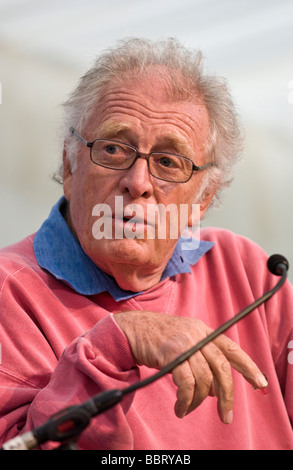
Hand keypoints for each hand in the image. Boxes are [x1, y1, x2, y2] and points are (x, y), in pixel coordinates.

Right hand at [114, 311, 267, 423]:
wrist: (132, 330)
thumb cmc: (157, 339)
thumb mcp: (184, 341)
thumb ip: (201, 358)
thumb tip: (216, 388)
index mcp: (204, 331)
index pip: (232, 349)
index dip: (248, 367)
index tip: (260, 383)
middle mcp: (198, 335)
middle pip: (222, 368)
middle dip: (227, 395)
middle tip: (225, 416)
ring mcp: (185, 344)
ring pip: (204, 380)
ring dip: (198, 402)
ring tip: (186, 409)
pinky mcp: (172, 354)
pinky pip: (187, 384)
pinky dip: (185, 401)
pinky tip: (180, 407)